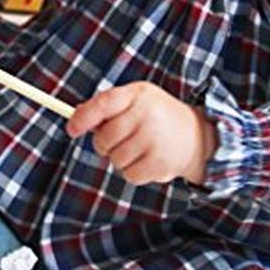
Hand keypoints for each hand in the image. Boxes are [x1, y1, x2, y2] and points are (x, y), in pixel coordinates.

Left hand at [66, 82, 216, 184]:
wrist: (198, 137)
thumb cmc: (158, 116)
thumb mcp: (137, 99)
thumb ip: (108, 105)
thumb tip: (76, 118)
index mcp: (138, 95)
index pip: (103, 104)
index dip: (82, 118)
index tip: (71, 129)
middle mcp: (146, 115)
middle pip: (104, 138)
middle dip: (105, 143)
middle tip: (122, 138)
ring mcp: (154, 140)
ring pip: (115, 159)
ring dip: (121, 158)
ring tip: (140, 148)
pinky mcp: (160, 164)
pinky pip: (129, 175)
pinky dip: (134, 171)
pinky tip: (148, 160)